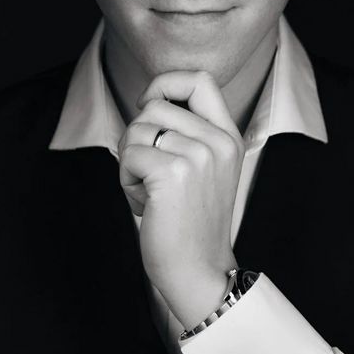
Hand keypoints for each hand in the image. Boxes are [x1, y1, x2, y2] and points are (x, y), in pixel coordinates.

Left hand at [118, 70, 243, 329]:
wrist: (199, 272)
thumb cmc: (190, 222)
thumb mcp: (203, 168)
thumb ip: (187, 133)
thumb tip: (148, 101)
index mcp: (228, 136)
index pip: (199, 80)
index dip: (165, 84)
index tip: (150, 107)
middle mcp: (218, 141)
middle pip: (155, 106)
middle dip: (138, 137)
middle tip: (149, 173)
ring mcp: (198, 155)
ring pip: (137, 130)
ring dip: (130, 161)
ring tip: (150, 192)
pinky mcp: (173, 172)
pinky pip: (129, 154)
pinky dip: (125, 179)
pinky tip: (144, 203)